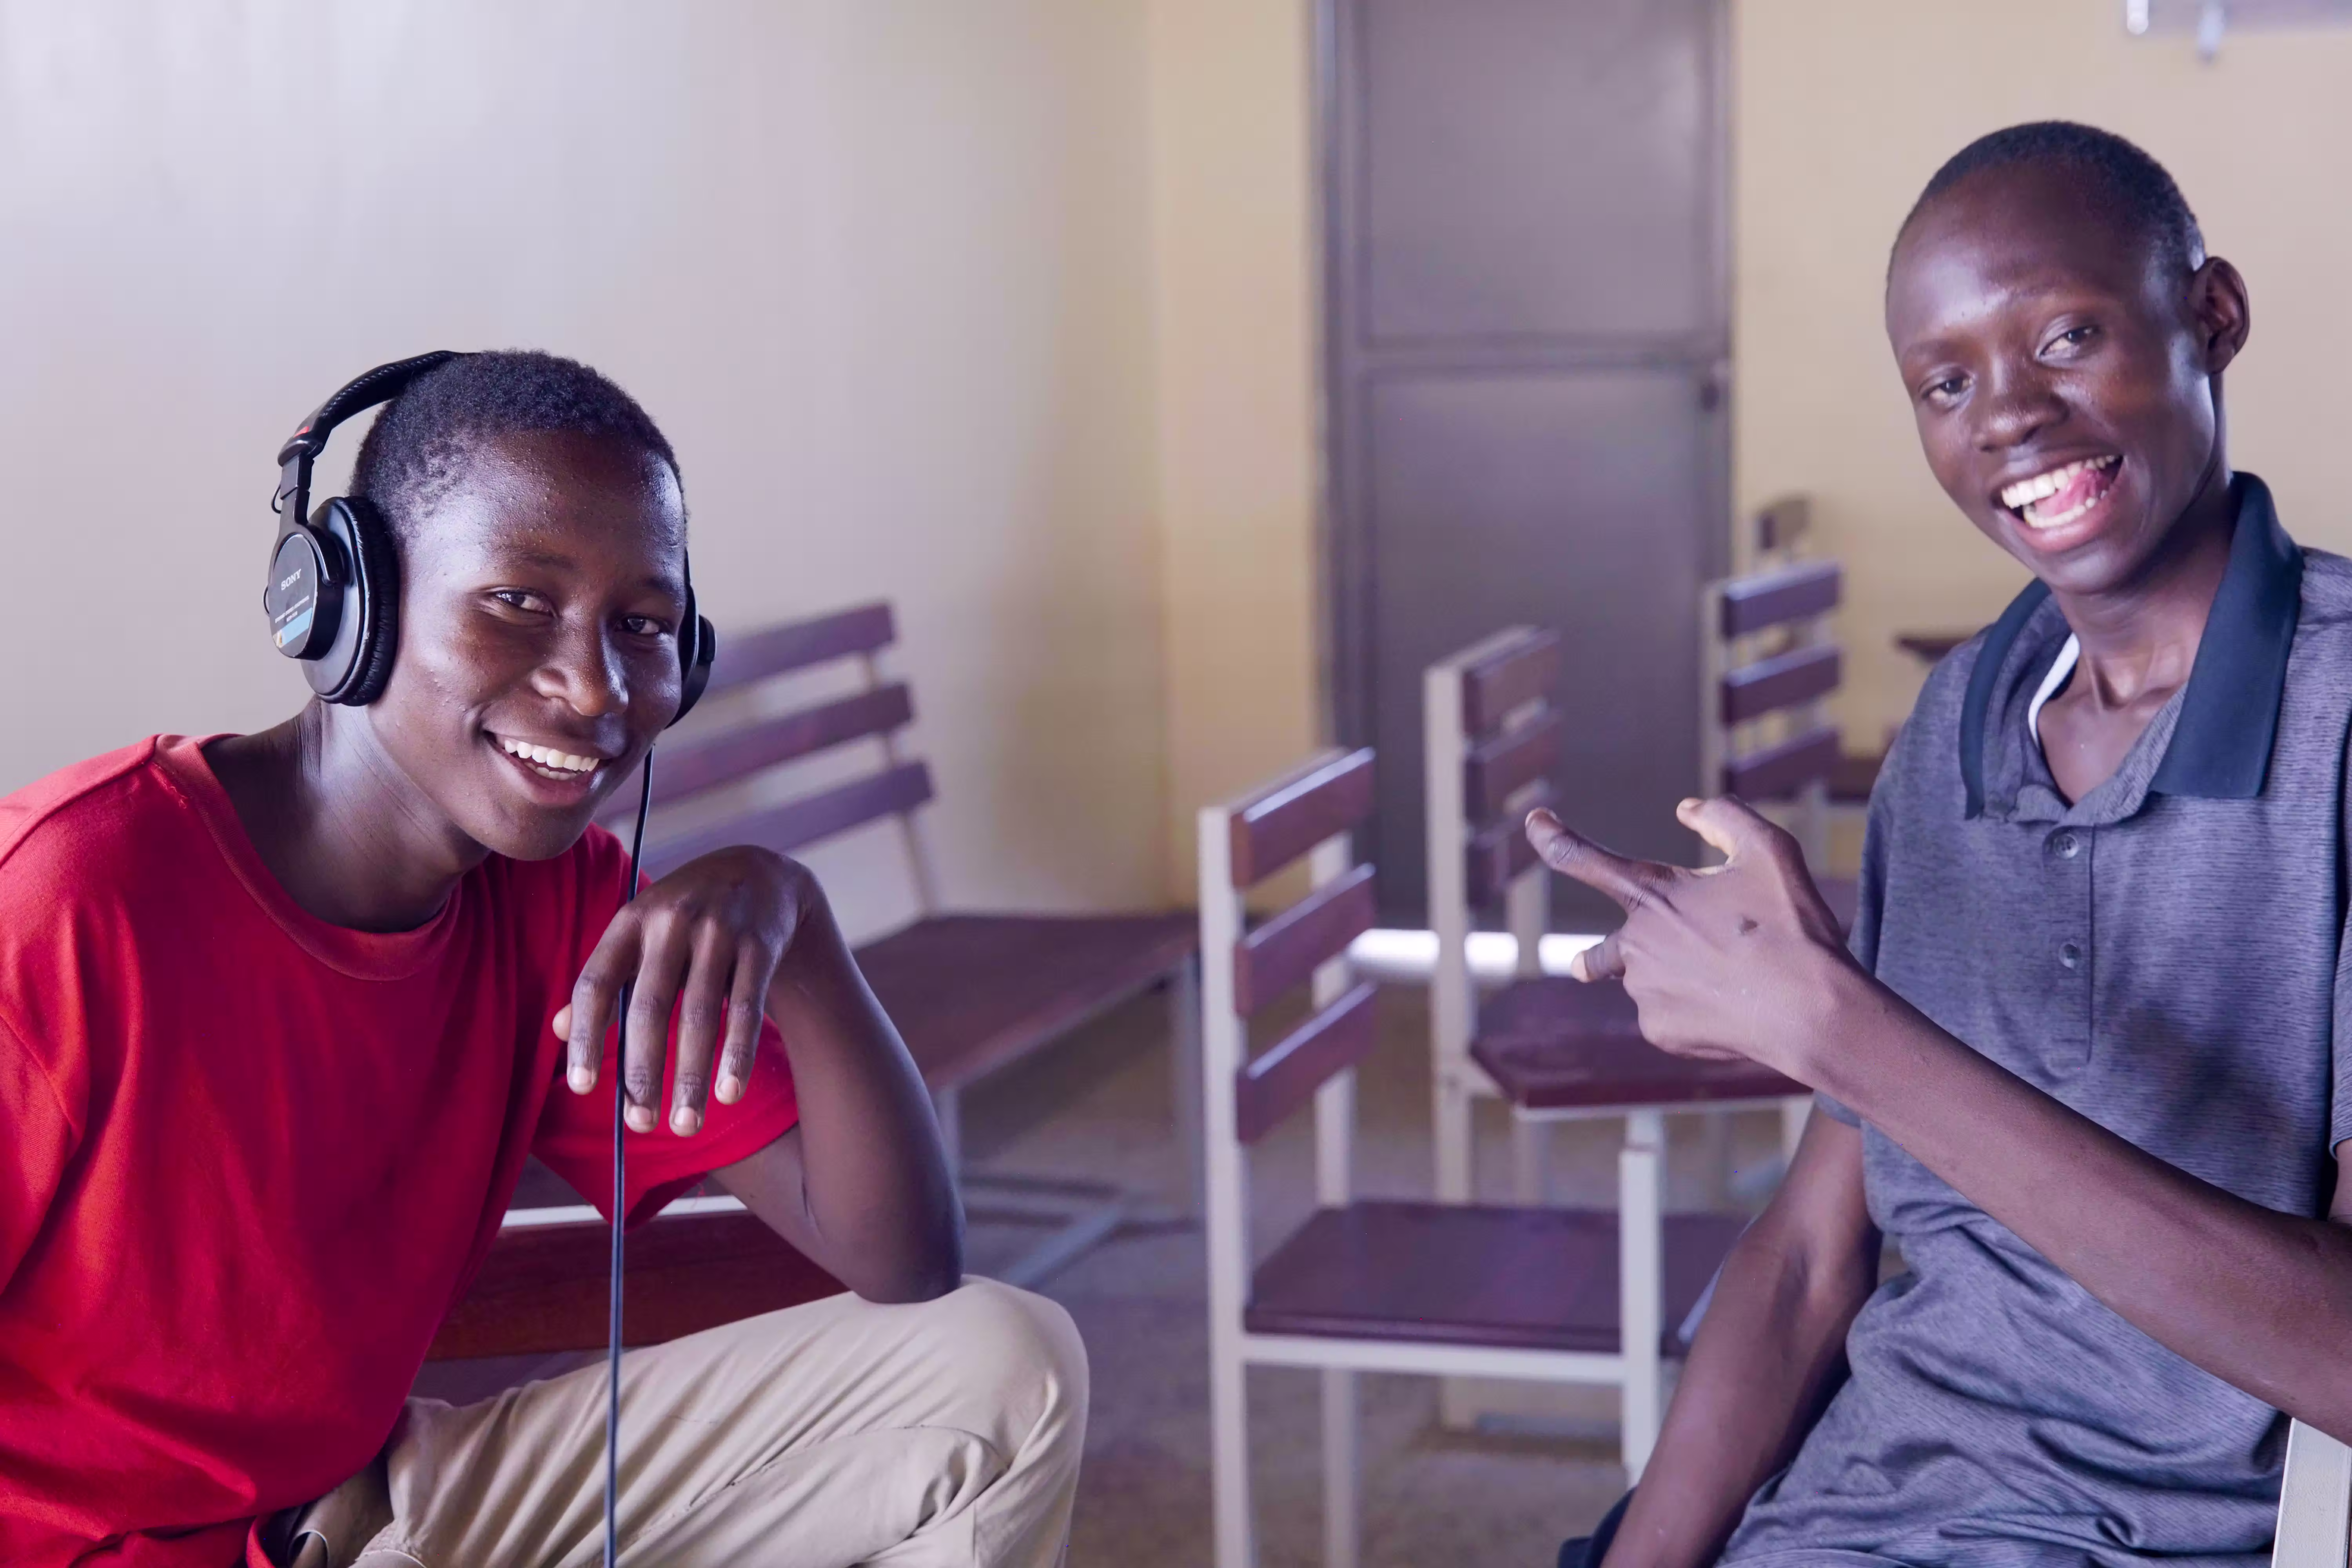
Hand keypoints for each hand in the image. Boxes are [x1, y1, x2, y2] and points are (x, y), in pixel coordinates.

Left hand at [552, 846, 812, 1135]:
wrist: (756, 873)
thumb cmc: (681, 918)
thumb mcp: (637, 935)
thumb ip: (603, 980)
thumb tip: (556, 1030)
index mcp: (629, 922)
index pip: (595, 983)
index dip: (585, 1035)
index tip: (582, 1087)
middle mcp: (670, 922)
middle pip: (650, 1007)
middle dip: (643, 1071)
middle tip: (639, 1125)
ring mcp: (718, 931)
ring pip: (700, 1015)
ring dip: (692, 1076)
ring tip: (686, 1125)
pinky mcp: (760, 945)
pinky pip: (746, 1008)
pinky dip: (738, 1054)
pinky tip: (730, 1093)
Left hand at [1524, 797, 1856, 1082]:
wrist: (1811, 1011)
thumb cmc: (1791, 927)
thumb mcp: (1769, 851)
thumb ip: (1724, 817)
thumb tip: (1686, 809)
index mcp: (1652, 895)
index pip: (1582, 859)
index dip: (1552, 837)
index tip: (1534, 822)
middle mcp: (1634, 944)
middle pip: (1605, 951)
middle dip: (1597, 960)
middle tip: (1588, 968)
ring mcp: (1643, 992)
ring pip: (1644, 981)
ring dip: (1670, 980)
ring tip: (1723, 985)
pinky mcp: (1659, 1031)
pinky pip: (1665, 1015)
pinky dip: (1691, 1010)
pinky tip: (1729, 1009)